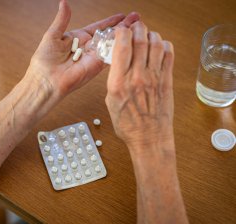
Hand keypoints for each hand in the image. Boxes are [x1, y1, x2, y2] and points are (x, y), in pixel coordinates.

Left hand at [25, 0, 139, 99]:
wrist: (46, 80)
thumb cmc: (44, 61)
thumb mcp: (53, 35)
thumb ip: (62, 19)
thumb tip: (64, 3)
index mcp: (78, 39)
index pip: (98, 27)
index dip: (110, 21)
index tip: (122, 15)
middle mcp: (87, 48)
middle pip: (109, 34)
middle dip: (123, 26)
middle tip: (136, 18)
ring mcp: (93, 56)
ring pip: (112, 43)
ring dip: (125, 35)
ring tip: (139, 26)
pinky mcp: (97, 65)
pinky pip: (111, 54)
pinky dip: (120, 47)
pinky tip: (130, 38)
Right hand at [105, 21, 174, 151]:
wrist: (149, 138)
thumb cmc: (128, 125)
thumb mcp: (110, 102)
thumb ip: (114, 80)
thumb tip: (117, 64)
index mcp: (119, 82)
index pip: (122, 47)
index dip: (121, 33)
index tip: (120, 31)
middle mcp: (137, 77)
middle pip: (140, 41)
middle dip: (137, 29)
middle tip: (135, 28)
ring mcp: (154, 78)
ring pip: (156, 44)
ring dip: (151, 34)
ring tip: (147, 35)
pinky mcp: (166, 81)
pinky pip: (169, 55)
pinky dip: (164, 45)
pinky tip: (159, 46)